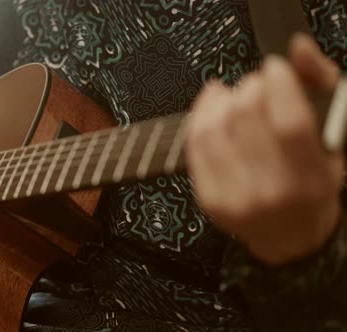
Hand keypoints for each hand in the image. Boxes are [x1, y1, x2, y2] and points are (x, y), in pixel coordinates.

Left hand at [186, 34, 343, 266]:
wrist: (290, 238)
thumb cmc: (313, 183)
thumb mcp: (332, 139)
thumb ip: (320, 86)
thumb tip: (297, 48)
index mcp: (310, 180)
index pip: (289, 122)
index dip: (279, 84)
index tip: (274, 68)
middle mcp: (271, 193)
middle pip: (246, 117)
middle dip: (250, 86)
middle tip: (257, 85)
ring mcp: (234, 198)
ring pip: (214, 125)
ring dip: (224, 98)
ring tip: (237, 95)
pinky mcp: (208, 198)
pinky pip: (194, 143)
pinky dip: (201, 113)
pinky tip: (213, 103)